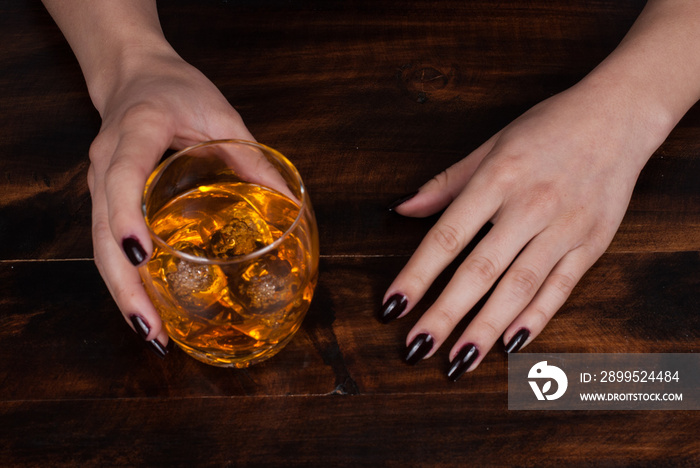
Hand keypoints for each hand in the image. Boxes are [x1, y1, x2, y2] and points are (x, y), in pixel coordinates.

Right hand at [87, 49, 253, 354]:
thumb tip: (287, 200)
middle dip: (124, 283)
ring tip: (152, 333)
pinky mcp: (105, 198)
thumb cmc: (174, 88)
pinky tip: (146, 306)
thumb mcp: (219, 111)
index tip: (141, 253)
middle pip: (101, 231)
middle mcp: (105, 161)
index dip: (127, 216)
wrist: (132, 75)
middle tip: (152, 327)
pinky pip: (106, 243)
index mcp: (134, 132)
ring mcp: (99, 182)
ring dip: (122, 292)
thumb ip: (249, 153)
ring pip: (98, 246)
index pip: (122, 176)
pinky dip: (124, 277)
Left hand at [380, 80, 662, 379]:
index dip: (417, 274)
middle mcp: (530, 206)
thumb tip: (401, 208)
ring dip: (486, 328)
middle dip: (445, 314)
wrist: (618, 116)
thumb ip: (446, 183)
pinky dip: (535, 318)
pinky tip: (510, 344)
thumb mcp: (491, 144)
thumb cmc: (548, 128)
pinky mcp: (592, 244)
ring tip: (458, 361)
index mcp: (498, 178)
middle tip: (416, 347)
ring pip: (519, 288)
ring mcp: (564, 228)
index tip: (392, 305)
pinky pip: (560, 288)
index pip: (447, 236)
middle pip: (480, 270)